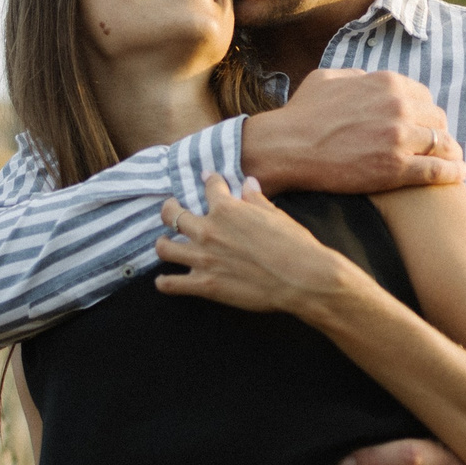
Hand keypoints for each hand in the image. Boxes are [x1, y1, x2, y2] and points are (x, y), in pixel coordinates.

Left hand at [154, 175, 350, 314]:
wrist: (302, 278)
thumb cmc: (294, 244)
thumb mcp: (275, 215)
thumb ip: (255, 199)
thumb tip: (248, 182)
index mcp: (226, 209)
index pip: (210, 186)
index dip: (210, 180)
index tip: (208, 179)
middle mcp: (208, 231)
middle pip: (173, 214)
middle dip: (170, 209)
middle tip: (172, 209)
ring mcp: (203, 258)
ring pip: (164, 248)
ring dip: (163, 243)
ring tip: (165, 243)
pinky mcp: (204, 285)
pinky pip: (170, 284)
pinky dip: (164, 283)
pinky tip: (165, 281)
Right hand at [242, 69, 465, 192]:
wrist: (285, 147)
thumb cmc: (300, 114)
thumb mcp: (326, 79)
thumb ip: (355, 76)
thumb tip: (365, 78)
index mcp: (386, 83)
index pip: (423, 96)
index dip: (423, 113)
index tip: (421, 125)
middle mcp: (398, 107)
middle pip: (437, 119)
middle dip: (437, 131)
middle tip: (435, 145)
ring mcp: (399, 138)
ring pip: (443, 143)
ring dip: (449, 151)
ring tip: (452, 160)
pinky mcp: (395, 168)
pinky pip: (437, 169)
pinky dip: (453, 171)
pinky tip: (460, 173)